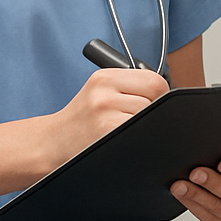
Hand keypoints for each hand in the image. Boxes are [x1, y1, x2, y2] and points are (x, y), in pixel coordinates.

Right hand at [46, 67, 167, 171]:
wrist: (52, 143)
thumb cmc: (82, 121)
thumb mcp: (99, 93)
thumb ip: (128, 88)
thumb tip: (168, 96)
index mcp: (105, 77)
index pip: (154, 80)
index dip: (161, 95)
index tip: (154, 105)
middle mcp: (103, 90)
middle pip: (155, 98)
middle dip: (154, 112)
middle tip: (139, 121)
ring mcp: (104, 112)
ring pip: (149, 117)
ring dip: (146, 128)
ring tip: (127, 132)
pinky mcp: (106, 132)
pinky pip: (140, 134)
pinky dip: (139, 139)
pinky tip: (125, 141)